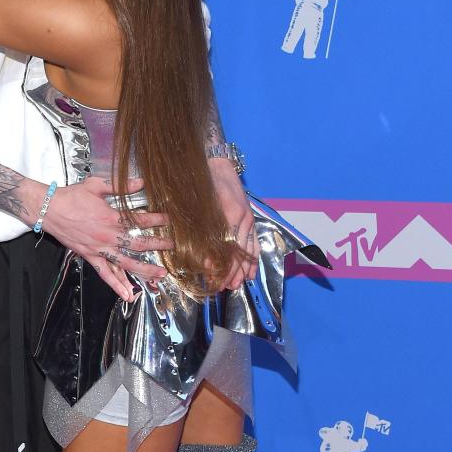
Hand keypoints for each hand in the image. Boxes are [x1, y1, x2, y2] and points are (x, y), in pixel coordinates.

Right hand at [40, 178, 171, 300]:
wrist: (48, 209)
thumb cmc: (71, 197)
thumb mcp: (96, 185)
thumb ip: (120, 186)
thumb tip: (140, 182)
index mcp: (111, 218)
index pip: (140, 221)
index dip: (156, 220)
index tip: (168, 220)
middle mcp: (107, 237)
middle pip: (138, 245)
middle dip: (157, 245)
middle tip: (172, 247)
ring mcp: (99, 249)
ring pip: (126, 264)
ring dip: (145, 270)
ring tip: (160, 275)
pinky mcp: (90, 257)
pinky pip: (106, 274)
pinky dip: (117, 285)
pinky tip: (127, 295)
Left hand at [208, 157, 258, 290]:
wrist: (215, 162)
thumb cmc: (201, 184)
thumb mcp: (197, 208)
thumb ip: (201, 234)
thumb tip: (203, 260)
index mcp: (229, 216)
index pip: (228, 251)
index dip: (223, 269)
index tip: (215, 282)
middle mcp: (242, 219)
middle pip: (240, 253)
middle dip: (234, 273)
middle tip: (226, 288)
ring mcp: (248, 218)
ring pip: (249, 249)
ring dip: (245, 268)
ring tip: (239, 284)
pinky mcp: (250, 216)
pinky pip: (254, 240)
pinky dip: (254, 256)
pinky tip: (252, 269)